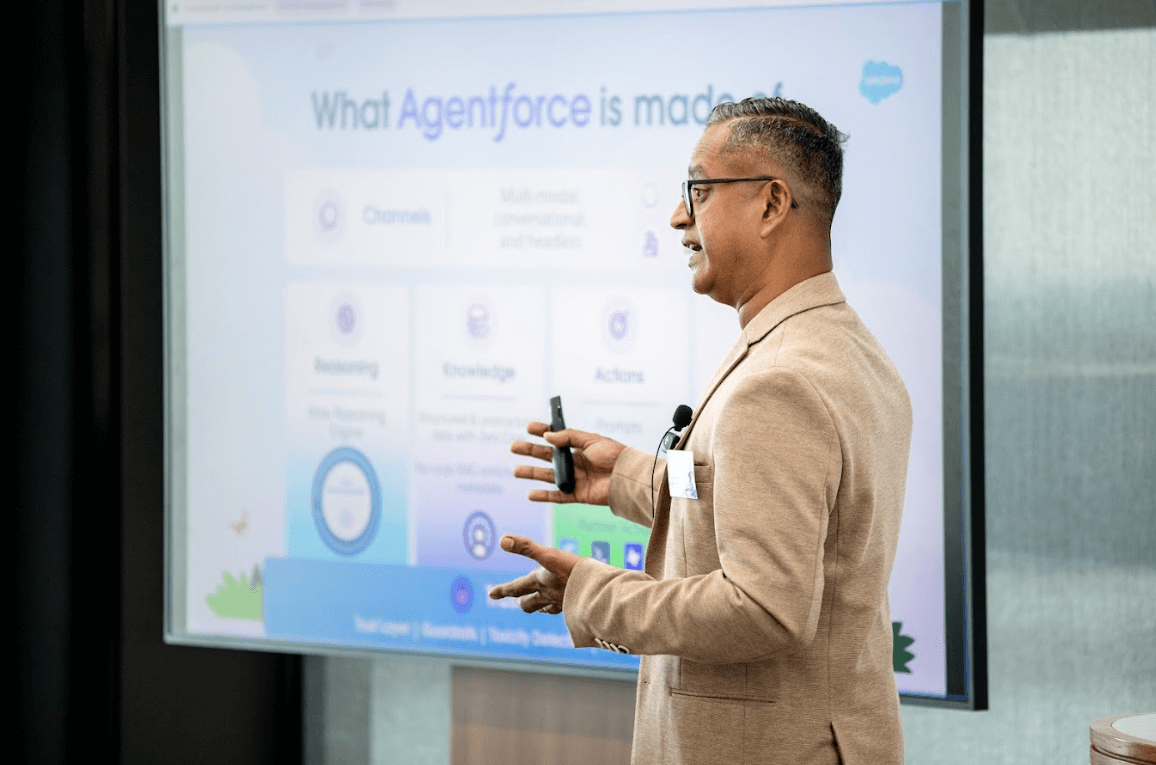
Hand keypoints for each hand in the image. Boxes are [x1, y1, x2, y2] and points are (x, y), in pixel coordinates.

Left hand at [488, 535, 579, 613]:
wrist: (599, 594)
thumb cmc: (574, 572)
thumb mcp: (550, 555)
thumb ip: (527, 547)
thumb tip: (502, 540)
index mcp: (540, 582)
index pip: (516, 588)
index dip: (503, 590)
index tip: (491, 594)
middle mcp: (549, 595)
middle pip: (529, 603)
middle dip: (522, 601)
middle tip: (516, 600)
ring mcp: (563, 603)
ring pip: (545, 608)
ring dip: (538, 606)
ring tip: (537, 605)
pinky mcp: (577, 606)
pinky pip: (563, 609)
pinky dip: (559, 607)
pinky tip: (564, 605)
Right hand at [511, 421, 625, 505]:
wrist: (627, 477)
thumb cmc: (614, 455)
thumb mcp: (592, 440)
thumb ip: (569, 437)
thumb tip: (547, 436)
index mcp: (578, 447)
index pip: (556, 438)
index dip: (542, 432)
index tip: (529, 427)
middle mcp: (574, 462)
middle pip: (547, 456)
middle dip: (530, 451)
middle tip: (513, 446)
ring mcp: (574, 479)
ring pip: (547, 476)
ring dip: (531, 473)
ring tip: (515, 471)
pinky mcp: (577, 494)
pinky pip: (557, 496)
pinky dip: (544, 496)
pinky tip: (530, 494)